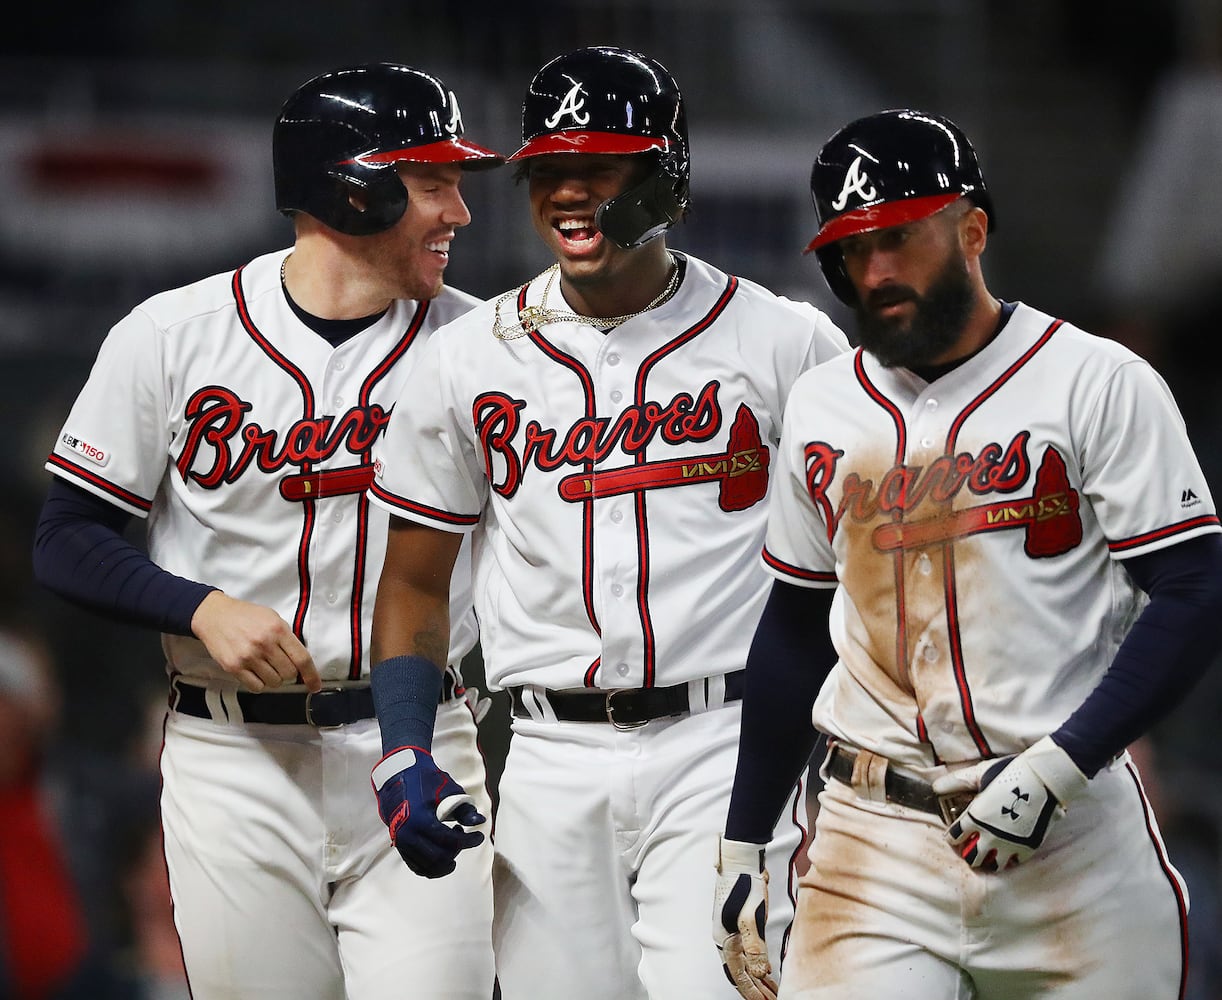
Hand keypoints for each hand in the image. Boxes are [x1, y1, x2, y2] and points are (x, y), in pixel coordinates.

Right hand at [190, 591, 320, 691]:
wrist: (215, 616)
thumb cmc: (245, 616)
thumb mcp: (272, 618)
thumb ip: (287, 637)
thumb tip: (301, 659)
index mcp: (277, 629)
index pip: (302, 658)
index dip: (312, 675)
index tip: (315, 685)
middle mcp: (264, 644)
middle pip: (289, 673)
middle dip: (288, 672)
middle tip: (280, 664)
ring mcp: (248, 656)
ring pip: (274, 682)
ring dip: (274, 678)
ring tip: (265, 665)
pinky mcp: (234, 667)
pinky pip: (256, 686)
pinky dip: (259, 683)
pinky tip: (255, 671)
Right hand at [372, 746, 485, 877]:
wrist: (397, 776)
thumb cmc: (425, 780)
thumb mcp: (448, 790)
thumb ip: (464, 809)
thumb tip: (480, 821)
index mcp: (420, 819)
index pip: (450, 841)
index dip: (469, 841)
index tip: (480, 836)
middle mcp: (408, 834)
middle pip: (439, 858)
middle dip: (457, 851)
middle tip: (464, 836)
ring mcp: (401, 842)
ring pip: (428, 866)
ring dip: (446, 861)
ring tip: (453, 844)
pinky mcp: (399, 845)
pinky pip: (417, 866)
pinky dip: (433, 867)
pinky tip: (444, 855)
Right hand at [712, 836, 777, 999]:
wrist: (741, 860)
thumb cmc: (744, 884)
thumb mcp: (751, 917)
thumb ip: (755, 946)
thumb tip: (759, 971)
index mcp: (725, 939)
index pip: (739, 975)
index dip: (752, 992)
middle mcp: (726, 938)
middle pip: (740, 972)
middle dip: (756, 989)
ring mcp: (732, 931)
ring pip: (745, 963)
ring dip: (758, 979)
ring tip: (771, 991)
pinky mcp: (741, 924)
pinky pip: (749, 952)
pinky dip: (758, 964)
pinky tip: (767, 970)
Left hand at [931, 736, 1087, 870]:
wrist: (1043, 779)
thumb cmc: (1008, 773)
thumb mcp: (978, 774)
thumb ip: (956, 782)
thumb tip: (935, 788)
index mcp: (974, 817)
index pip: (954, 836)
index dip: (952, 837)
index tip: (954, 837)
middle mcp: (989, 835)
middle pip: (972, 857)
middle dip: (970, 853)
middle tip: (972, 848)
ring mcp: (1009, 844)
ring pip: (994, 864)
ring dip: (990, 860)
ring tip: (991, 854)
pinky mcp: (1028, 848)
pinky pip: (1015, 861)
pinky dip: (1011, 858)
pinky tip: (1010, 851)